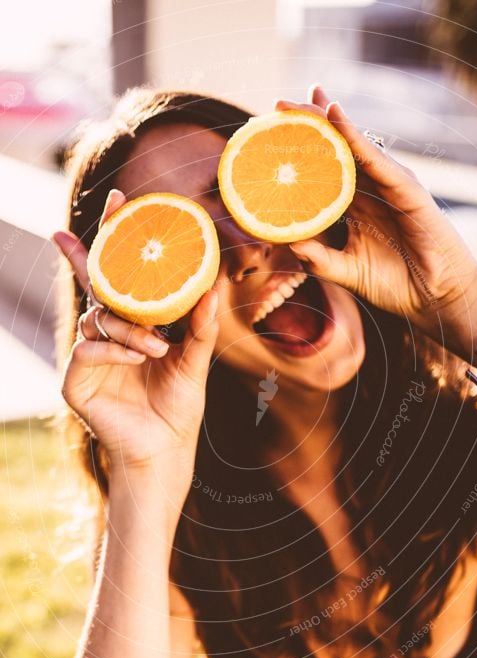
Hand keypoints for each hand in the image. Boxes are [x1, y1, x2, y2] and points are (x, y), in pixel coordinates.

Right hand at [54, 190, 218, 477]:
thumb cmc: (178, 407)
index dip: (117, 239)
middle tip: (85, 221)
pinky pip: (88, 349)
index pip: (122, 276)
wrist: (166, 450)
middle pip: (94, 284)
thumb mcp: (194, 361)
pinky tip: (137, 358)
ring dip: (127, 328)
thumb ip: (199, 327)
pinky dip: (114, 350)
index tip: (120, 200)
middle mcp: (107, 334)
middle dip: (89, 251)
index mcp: (133, 325)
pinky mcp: (76, 380)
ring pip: (97, 318)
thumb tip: (213, 286)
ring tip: (155, 345)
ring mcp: (89, 356)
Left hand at [275, 86, 476, 355]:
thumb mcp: (347, 271)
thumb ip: (317, 258)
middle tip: (277, 105)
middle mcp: (371, 189)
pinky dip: (354, 136)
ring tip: (298, 103)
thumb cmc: (396, 284)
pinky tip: (334, 116)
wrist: (435, 297)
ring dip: (325, 121)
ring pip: (352, 145)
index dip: (301, 151)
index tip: (271, 132)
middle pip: (335, 149)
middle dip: (308, 124)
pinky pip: (375, 158)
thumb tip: (285, 242)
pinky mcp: (406, 187)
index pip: (323, 171)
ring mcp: (388, 184)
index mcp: (355, 206)